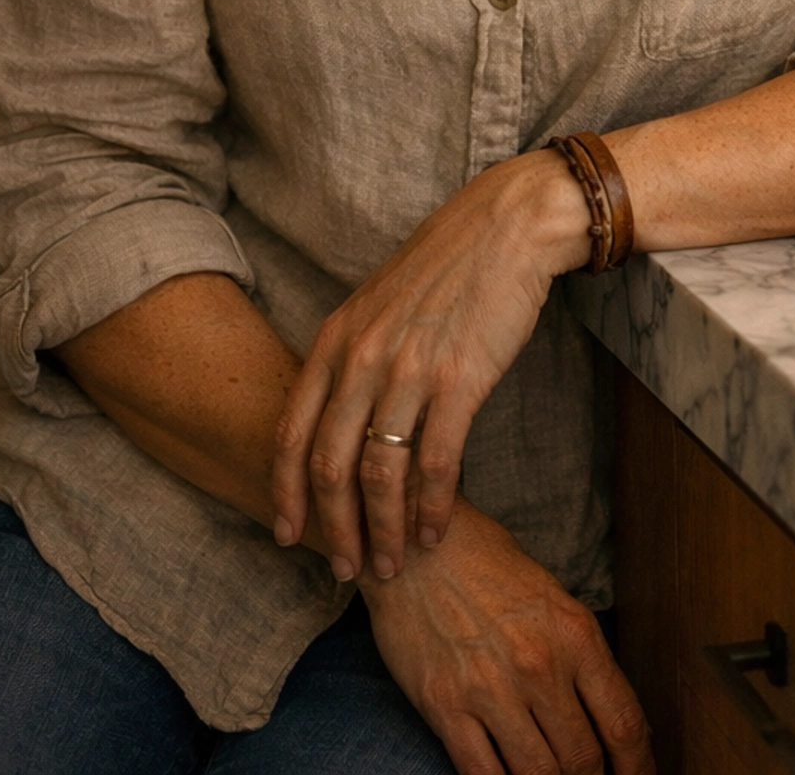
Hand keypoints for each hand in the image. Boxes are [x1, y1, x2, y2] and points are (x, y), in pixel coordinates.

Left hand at [271, 150, 590, 578]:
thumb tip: (338, 414)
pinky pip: (434, 463)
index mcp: (337, 337)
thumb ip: (353, 354)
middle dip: (334, 528)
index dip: (286, 493)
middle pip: (329, 466)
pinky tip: (432, 532)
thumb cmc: (448, 263)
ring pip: (379, 474)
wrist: (508, 225)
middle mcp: (363, 357)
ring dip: (382, 530)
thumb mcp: (379, 301)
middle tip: (343, 569)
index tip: (288, 536)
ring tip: (389, 564)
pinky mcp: (460, 380)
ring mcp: (410, 370)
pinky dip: (429, 508)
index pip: (291, 433)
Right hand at [365, 499, 653, 774]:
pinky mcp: (444, 707)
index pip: (624, 724)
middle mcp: (539, 666)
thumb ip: (577, 652)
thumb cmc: (486, 562)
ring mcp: (491, 690)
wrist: (416, 541)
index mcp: (574, 634)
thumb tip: (601, 711)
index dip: (638, 767)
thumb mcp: (550, 596)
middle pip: (583, 761)